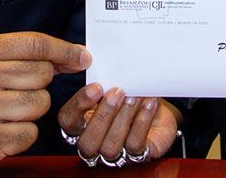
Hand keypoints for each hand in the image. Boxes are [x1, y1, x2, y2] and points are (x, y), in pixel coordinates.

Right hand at [0, 32, 90, 174]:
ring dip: (34, 109)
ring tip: (10, 110)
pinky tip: (6, 128)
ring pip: (40, 103)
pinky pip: (31, 132)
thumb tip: (77, 56)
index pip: (34, 44)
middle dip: (40, 83)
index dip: (64, 51)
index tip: (82, 57)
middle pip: (42, 74)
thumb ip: (29, 54)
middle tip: (18, 88)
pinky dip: (25, 133)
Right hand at [57, 85, 177, 165]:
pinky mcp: (138, 157)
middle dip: (102, 116)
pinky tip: (149, 103)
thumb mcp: (114, 87)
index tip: (96, 87)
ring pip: (111, 147)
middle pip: (87, 143)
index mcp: (81, 125)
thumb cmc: (130, 94)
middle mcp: (95, 144)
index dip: (78, 106)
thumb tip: (106, 69)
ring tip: (135, 96)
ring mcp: (115, 155)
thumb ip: (104, 84)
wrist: (157, 108)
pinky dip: (142, 122)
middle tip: (117, 92)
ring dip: (124, 118)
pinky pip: (135, 145)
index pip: (68, 121)